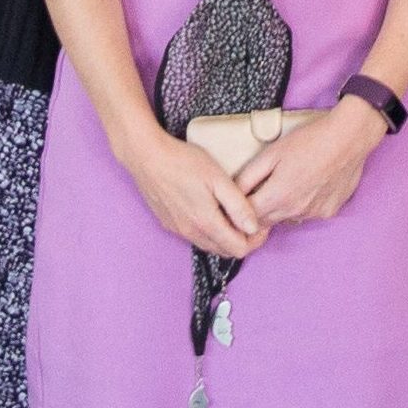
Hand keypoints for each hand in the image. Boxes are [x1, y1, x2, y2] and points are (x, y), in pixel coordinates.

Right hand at [118, 121, 267, 261]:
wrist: (147, 156)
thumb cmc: (183, 162)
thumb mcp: (218, 179)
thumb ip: (238, 206)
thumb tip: (253, 228)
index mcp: (206, 223)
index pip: (239, 250)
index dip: (255, 240)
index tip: (260, 223)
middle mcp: (191, 233)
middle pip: (225, 251)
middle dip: (242, 240)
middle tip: (249, 218)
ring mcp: (178, 230)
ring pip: (209, 245)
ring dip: (224, 236)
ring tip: (231, 213)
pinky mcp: (168, 223)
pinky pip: (194, 236)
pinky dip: (207, 231)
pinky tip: (209, 210)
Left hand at [231, 97, 385, 226]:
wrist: (349, 138)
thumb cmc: (310, 140)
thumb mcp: (272, 153)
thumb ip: (249, 176)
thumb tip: (234, 192)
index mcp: (278, 196)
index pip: (248, 218)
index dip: (240, 211)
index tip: (240, 200)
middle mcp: (295, 211)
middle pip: (266, 222)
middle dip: (258, 211)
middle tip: (260, 190)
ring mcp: (314, 214)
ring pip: (286, 219)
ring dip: (280, 208)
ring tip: (287, 183)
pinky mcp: (329, 211)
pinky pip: (307, 214)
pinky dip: (301, 205)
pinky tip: (307, 186)